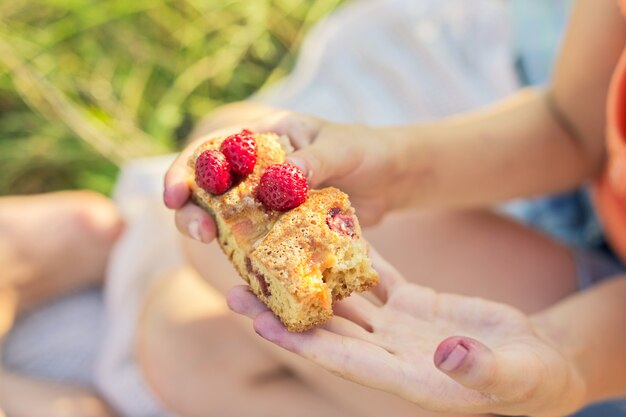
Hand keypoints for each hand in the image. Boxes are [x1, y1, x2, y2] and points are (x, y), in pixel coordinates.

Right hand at [164, 107, 411, 241]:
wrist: (391, 180)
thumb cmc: (367, 152)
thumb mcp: (344, 148)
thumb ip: (314, 159)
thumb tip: (281, 178)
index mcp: (264, 138)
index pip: (212, 150)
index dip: (186, 171)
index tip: (176, 195)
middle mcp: (257, 170)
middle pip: (207, 190)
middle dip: (192, 210)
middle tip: (199, 232)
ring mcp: (267, 201)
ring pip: (226, 219)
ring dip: (215, 234)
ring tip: (215, 249)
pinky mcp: (281, 229)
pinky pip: (256, 243)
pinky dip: (247, 255)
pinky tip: (247, 270)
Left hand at [227, 250, 585, 416]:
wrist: (542, 363)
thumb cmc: (533, 378)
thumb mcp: (515, 375)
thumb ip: (480, 368)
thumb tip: (448, 354)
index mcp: (406, 375)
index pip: (340, 357)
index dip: (298, 341)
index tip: (257, 323)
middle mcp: (390, 351)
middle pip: (325, 326)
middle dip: (281, 309)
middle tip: (236, 286)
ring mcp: (398, 325)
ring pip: (343, 298)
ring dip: (306, 277)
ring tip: (270, 253)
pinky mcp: (412, 303)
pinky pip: (375, 276)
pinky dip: (352, 256)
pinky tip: (326, 233)